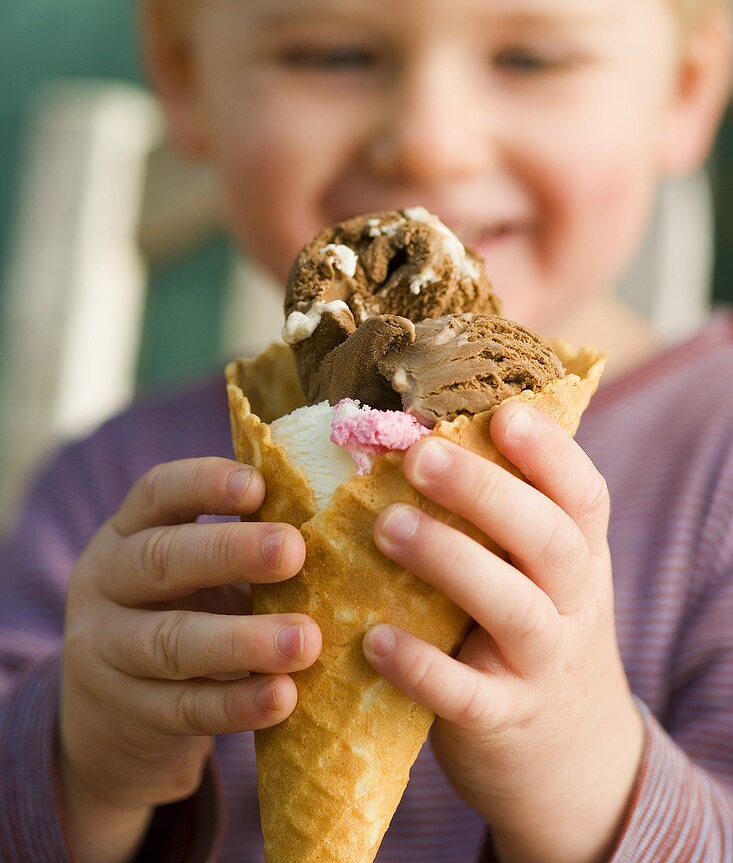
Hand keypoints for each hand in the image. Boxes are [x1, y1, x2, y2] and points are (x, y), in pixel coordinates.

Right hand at [60, 457, 320, 862]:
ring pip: (171, 642)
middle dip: (229, 552)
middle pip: (160, 559)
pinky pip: (183, 708)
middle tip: (294, 550)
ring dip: (243, 641)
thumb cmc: (183, 610)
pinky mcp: (129, 713)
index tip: (258, 486)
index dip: (205, 484)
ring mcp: (108, 650)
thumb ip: (247, 545)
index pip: (158, 492)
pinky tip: (282, 698)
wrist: (111, 712)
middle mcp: (107, 581)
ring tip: (306, 641)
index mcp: (130, 529)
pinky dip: (236, 704)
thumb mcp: (194, 568)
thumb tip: (340, 520)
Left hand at [362, 401, 643, 862]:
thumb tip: (418, 422)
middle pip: (547, 539)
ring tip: (386, 527)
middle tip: (417, 457)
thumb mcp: (541, 569)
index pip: (583, 493)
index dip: (550, 451)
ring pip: (513, 610)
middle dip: (484, 493)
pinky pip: (468, 695)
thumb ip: (504, 511)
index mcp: (581, 552)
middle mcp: (574, 602)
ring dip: (449, 562)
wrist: (569, 756)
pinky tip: (374, 639)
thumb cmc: (532, 626)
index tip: (503, 412)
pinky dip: (423, 667)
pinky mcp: (503, 720)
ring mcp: (542, 664)